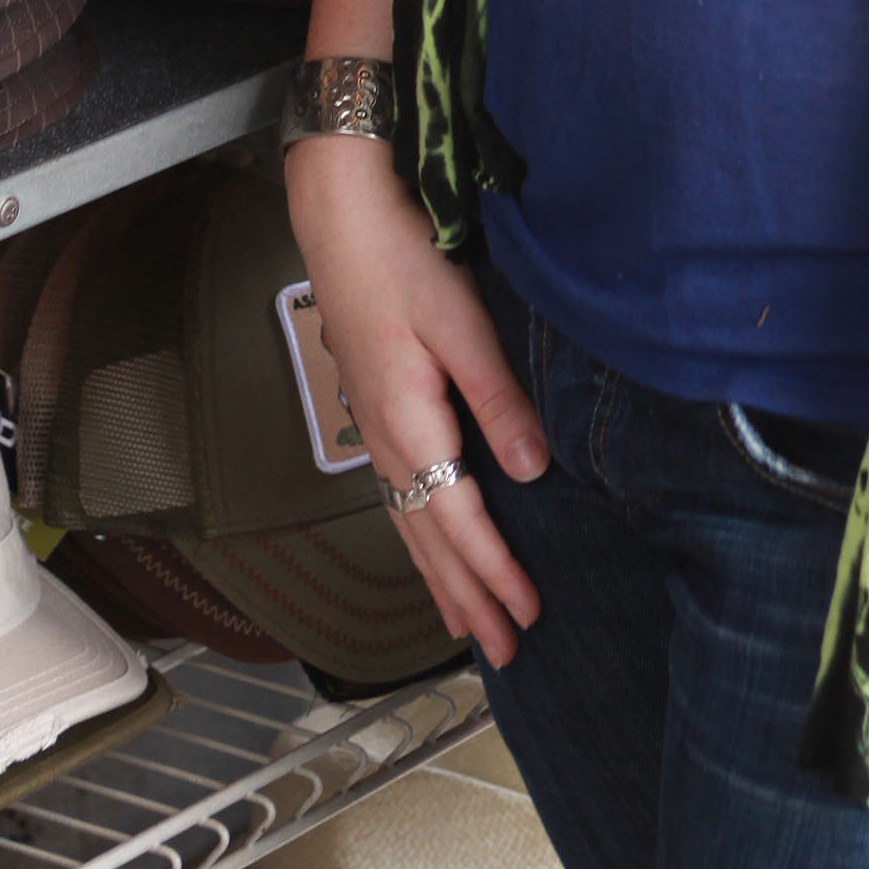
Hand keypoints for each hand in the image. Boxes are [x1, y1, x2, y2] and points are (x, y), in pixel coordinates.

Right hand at [286, 130, 550, 666]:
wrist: (337, 215)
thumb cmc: (399, 258)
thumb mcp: (461, 324)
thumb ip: (498, 400)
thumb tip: (531, 471)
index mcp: (409, 425)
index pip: (460, 522)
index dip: (495, 573)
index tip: (528, 615)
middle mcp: (385, 440)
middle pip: (429, 542)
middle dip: (468, 600)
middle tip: (503, 652)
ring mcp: (375, 430)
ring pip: (409, 527)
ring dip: (442, 581)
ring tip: (467, 627)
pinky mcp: (376, 413)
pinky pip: (398, 499)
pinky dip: (420, 542)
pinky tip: (431, 552)